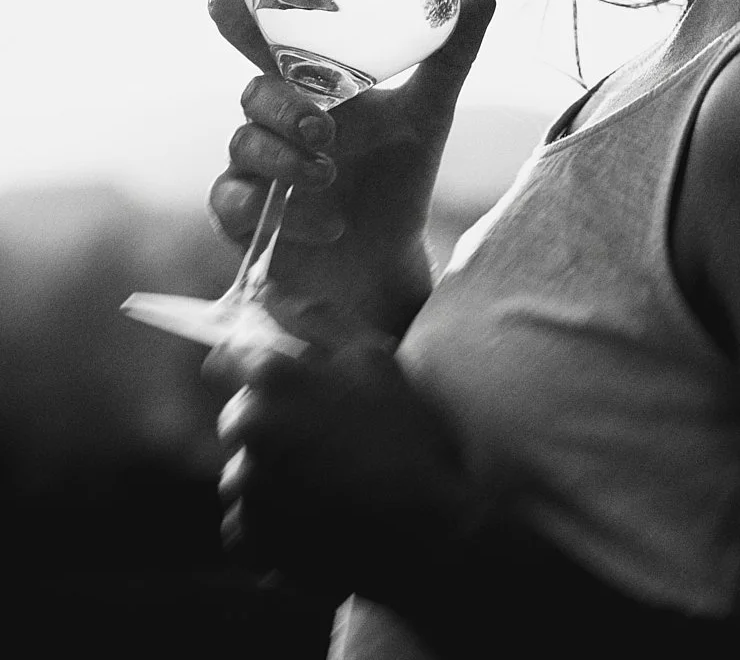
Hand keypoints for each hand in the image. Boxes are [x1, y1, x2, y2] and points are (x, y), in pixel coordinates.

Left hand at [205, 296, 474, 601]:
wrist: (423, 527)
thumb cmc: (404, 433)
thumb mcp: (374, 357)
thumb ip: (315, 319)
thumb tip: (266, 292)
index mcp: (273, 377)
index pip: (227, 355)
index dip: (251, 362)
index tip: (284, 378)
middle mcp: (249, 426)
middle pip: (239, 416)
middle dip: (271, 422)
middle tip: (325, 436)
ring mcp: (246, 485)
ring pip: (242, 471)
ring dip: (271, 475)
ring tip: (325, 483)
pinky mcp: (250, 536)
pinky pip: (242, 523)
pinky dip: (269, 523)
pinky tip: (312, 518)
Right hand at [206, 0, 496, 332]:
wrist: (389, 259)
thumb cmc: (397, 177)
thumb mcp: (428, 114)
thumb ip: (449, 57)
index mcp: (309, 86)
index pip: (265, 42)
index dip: (238, 17)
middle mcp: (274, 121)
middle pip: (253, 93)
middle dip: (284, 107)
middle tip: (325, 129)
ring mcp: (254, 168)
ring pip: (243, 145)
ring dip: (286, 159)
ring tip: (329, 176)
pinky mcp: (242, 217)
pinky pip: (236, 203)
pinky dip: (282, 211)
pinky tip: (327, 224)